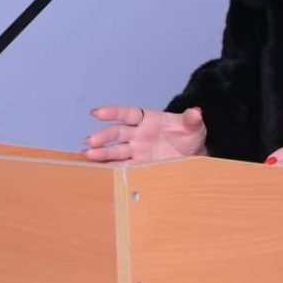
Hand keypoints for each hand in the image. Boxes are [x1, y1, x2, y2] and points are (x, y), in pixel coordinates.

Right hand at [81, 104, 206, 162]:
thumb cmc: (190, 136)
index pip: (127, 114)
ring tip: (86, 155)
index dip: (112, 112)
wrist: (193, 157)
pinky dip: (110, 168)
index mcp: (148, 119)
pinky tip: (97, 170)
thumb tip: (196, 112)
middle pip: (117, 133)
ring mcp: (136, 151)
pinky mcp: (139, 165)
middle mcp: (138, 134)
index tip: (97, 113)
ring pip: (115, 151)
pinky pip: (122, 166)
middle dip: (104, 136)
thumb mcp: (194, 127)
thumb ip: (191, 120)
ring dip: (101, 153)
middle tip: (91, 141)